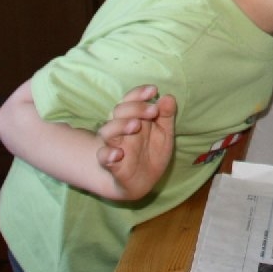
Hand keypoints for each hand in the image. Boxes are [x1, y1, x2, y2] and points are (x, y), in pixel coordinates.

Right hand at [94, 84, 177, 200]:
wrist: (143, 181)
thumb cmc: (151, 151)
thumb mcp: (164, 133)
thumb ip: (166, 116)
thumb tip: (168, 97)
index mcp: (133, 117)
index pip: (131, 100)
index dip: (139, 93)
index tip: (153, 90)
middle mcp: (120, 128)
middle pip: (119, 111)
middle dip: (135, 108)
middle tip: (153, 111)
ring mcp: (114, 145)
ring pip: (107, 130)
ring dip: (120, 125)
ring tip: (136, 125)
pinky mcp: (112, 164)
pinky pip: (103, 156)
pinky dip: (108, 154)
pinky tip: (118, 154)